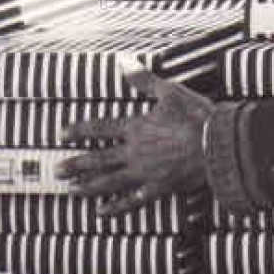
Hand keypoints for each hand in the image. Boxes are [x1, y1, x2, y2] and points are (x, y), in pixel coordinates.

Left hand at [57, 73, 214, 214]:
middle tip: (57, 170)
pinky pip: (132, 201)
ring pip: (109, 182)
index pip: (100, 129)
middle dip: (75, 164)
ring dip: (88, 186)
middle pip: (98, 159)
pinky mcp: (158, 188)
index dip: (79, 131)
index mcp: (136, 128)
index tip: (62, 134)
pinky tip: (102, 212)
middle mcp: (134, 152)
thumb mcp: (169, 92)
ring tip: (71, 190)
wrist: (216, 144)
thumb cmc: (195, 116)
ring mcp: (144, 173)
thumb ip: (144, 79)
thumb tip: (124, 61)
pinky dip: (116, 207)